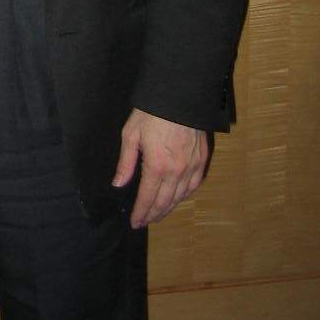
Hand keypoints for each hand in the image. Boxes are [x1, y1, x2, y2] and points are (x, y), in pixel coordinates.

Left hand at [112, 108, 209, 228]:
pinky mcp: (201, 160)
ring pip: (180, 196)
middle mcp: (177, 171)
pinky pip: (194, 185)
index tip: (134, 223)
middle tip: (144, 222)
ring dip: (169, 208)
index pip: (148, 198)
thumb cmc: (151, 113)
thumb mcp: (131, 134)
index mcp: (157, 166)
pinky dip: (184, 195)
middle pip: (165, 202)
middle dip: (153, 215)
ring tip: (158, 214)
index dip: (141, 213)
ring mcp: (192, 166)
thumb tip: (118, 184)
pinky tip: (177, 198)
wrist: (179, 96)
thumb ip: (125, 163)